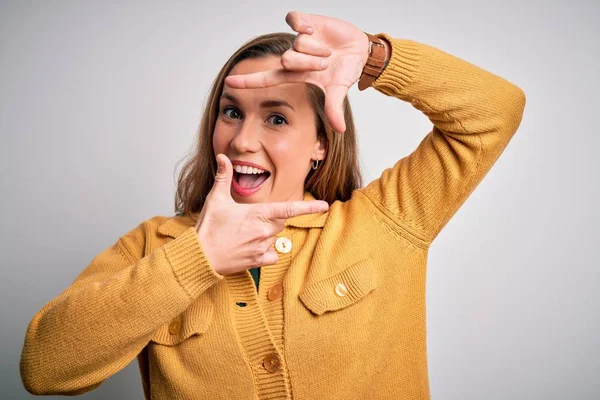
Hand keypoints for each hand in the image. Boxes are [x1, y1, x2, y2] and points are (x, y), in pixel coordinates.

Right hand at [195, 154, 328, 274]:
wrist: (201, 255)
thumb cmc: (208, 228)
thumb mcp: (216, 199)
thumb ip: (223, 177)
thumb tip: (222, 157)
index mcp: (258, 214)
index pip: (289, 209)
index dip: (309, 207)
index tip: (325, 206)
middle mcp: (264, 230)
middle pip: (280, 222)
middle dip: (270, 220)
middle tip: (249, 221)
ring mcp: (262, 246)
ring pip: (275, 238)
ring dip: (266, 235)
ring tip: (244, 235)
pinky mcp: (258, 260)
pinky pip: (272, 255)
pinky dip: (266, 252)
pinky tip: (250, 248)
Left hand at [225, 11, 369, 133]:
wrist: (359, 50)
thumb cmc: (344, 71)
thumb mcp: (337, 90)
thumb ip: (334, 107)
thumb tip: (339, 129)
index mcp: (294, 74)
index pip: (266, 78)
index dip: (248, 81)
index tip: (229, 83)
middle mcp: (292, 56)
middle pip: (287, 59)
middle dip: (308, 62)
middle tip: (324, 65)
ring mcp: (297, 39)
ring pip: (296, 43)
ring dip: (316, 48)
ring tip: (328, 51)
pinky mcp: (305, 22)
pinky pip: (294, 20)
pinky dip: (304, 25)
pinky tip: (315, 29)